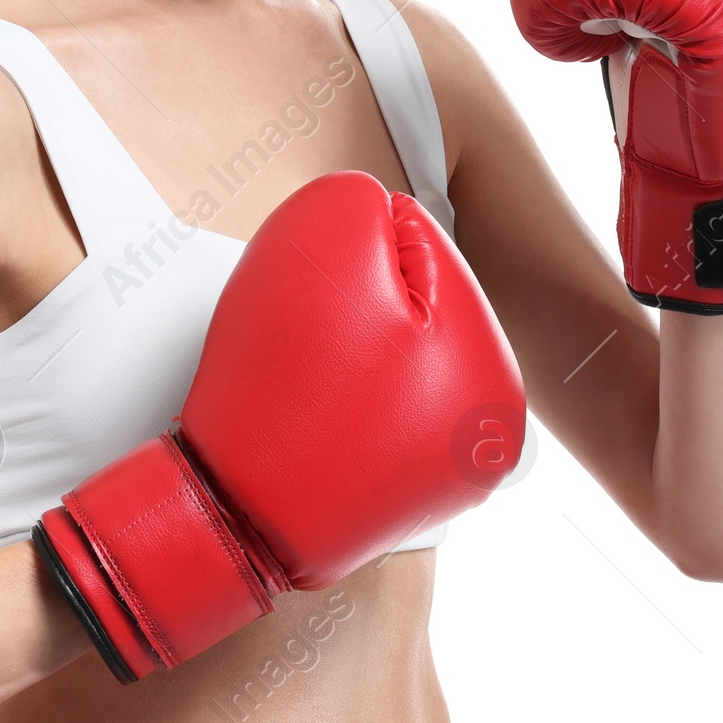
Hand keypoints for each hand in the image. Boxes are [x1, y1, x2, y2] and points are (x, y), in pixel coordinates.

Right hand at [32, 170, 526, 681]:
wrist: (225, 515)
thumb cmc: (276, 384)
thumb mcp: (322, 248)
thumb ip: (363, 207)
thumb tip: (383, 210)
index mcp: (497, 375)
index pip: (423, 250)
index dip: (347, 251)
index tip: (310, 299)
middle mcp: (490, 439)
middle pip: (412, 309)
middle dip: (354, 304)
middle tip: (305, 341)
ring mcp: (449, 478)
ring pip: (388, 357)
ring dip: (342, 350)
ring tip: (302, 384)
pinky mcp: (401, 500)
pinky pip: (368, 411)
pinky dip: (333, 399)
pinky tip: (305, 419)